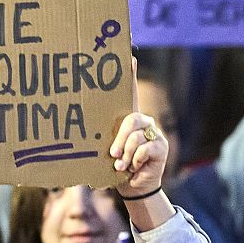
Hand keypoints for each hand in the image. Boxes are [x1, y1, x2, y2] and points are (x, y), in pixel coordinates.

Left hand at [111, 62, 166, 194]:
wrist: (133, 186)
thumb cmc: (116, 166)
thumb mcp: (107, 150)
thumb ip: (104, 138)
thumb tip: (82, 131)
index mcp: (128, 118)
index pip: (130, 92)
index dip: (131, 75)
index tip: (130, 56)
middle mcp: (143, 121)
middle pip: (130, 119)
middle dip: (119, 139)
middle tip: (112, 154)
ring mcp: (154, 132)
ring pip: (135, 137)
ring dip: (125, 154)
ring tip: (121, 165)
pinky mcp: (161, 145)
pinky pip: (144, 148)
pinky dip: (135, 160)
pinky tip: (134, 167)